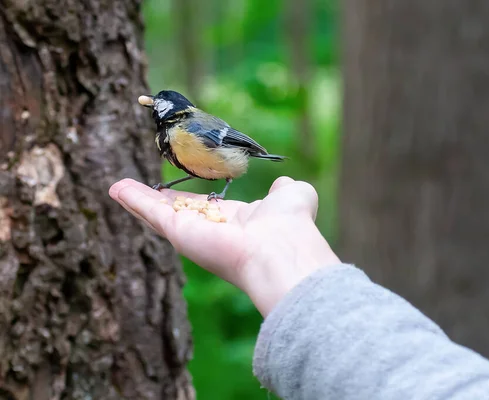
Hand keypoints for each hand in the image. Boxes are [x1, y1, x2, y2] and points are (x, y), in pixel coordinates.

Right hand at [108, 176, 339, 315]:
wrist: (281, 250)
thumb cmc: (291, 224)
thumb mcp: (292, 196)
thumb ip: (284, 190)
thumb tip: (283, 184)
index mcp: (237, 223)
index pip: (207, 210)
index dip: (191, 201)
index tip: (176, 193)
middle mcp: (211, 232)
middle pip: (177, 214)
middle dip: (157, 203)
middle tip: (136, 192)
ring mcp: (193, 234)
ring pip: (158, 215)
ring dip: (137, 201)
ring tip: (116, 188)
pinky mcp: (179, 232)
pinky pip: (151, 212)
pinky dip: (133, 200)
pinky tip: (116, 189)